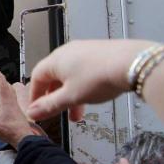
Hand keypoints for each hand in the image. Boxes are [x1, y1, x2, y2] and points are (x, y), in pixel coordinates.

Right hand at [0, 70, 33, 148]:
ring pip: (13, 94)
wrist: (25, 140)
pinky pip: (14, 101)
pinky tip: (8, 102)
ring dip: (8, 88)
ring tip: (5, 86)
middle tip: (0, 77)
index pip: (3, 86)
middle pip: (9, 88)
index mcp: (7, 103)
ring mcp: (17, 109)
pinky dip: (10, 97)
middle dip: (4, 81)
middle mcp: (13, 103)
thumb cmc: (11, 132)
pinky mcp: (19, 114)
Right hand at [27, 39, 153, 121]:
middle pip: (54, 76)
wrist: (132, 63)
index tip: (38, 110)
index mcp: (55, 60)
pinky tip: (94, 94)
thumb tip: (31, 113)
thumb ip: (50, 105)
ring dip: (71, 95)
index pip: (37, 77)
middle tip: (61, 114)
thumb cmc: (97, 79)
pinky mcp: (100, 52)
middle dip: (56, 98)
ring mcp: (84, 50)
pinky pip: (84, 70)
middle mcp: (67, 51)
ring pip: (70, 75)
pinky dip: (83, 85)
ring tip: (80, 112)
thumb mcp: (71, 97)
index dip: (35, 95)